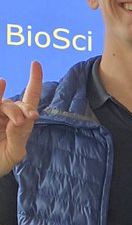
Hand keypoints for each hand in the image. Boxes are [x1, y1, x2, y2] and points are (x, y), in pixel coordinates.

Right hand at [0, 61, 42, 176]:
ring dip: (9, 110)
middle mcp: (7, 115)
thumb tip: (20, 119)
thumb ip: (18, 138)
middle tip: (22, 121)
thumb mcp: (14, 154)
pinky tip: (1, 84)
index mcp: (21, 122)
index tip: (35, 64)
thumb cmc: (2, 161)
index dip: (34, 80)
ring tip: (13, 121)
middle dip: (21, 110)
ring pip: (3, 104)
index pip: (30, 98)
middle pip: (16, 104)